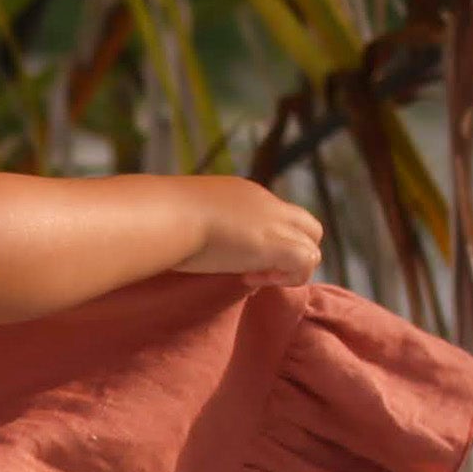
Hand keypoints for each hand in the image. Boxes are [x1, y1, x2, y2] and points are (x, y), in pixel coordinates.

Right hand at [178, 178, 322, 286]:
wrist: (165, 215)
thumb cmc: (159, 217)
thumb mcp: (182, 216)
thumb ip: (196, 224)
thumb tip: (185, 241)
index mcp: (243, 193)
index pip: (273, 215)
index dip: (263, 240)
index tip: (233, 256)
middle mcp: (265, 202)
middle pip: (306, 225)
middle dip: (289, 251)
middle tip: (253, 269)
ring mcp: (275, 222)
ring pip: (313, 244)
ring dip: (287, 268)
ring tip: (251, 276)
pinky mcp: (279, 244)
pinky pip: (307, 262)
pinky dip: (287, 277)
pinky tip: (252, 278)